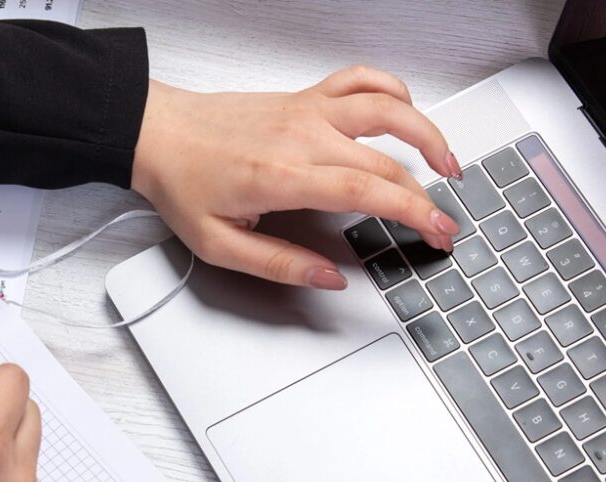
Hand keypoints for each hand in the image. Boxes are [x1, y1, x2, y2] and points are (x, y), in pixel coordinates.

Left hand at [131, 65, 462, 289]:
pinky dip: (390, 88)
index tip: (438, 233)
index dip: (413, 213)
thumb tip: (329, 277)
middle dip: (426, 195)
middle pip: (384, 162)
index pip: (367, 191)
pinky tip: (405, 108)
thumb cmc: (182, 182)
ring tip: (448, 162)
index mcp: (284, 176)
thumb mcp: (220, 245)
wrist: (156, 134)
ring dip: (426, 132)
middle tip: (443, 223)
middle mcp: (301, 136)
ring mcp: (305, 111)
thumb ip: (279, 264)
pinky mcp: (302, 98)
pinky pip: (357, 80)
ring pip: (386, 108)